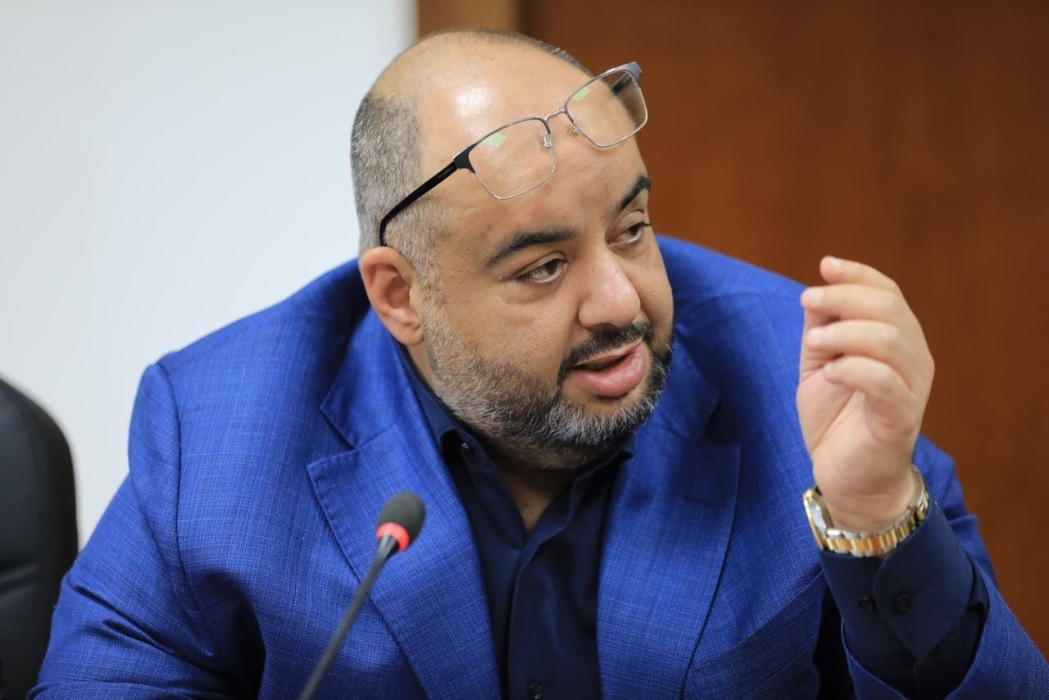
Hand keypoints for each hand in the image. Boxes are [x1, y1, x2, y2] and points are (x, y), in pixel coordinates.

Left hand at [797, 256, 934, 530]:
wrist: (847, 477)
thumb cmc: (836, 419)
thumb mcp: (820, 365)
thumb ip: (821, 329)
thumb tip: (816, 292)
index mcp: (897, 341)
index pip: (888, 293)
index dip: (858, 275)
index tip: (825, 266)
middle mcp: (913, 359)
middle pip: (890, 310)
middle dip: (846, 298)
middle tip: (810, 300)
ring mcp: (912, 388)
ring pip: (891, 341)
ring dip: (846, 333)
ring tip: (814, 343)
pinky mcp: (901, 418)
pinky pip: (885, 383)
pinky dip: (854, 370)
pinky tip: (829, 374)